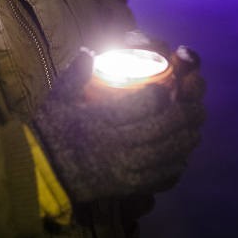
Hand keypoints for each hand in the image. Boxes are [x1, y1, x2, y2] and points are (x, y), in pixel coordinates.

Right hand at [32, 52, 205, 203]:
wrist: (41, 171)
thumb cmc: (50, 131)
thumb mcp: (58, 98)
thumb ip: (76, 75)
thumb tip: (89, 51)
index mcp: (102, 118)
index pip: (142, 104)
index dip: (161, 95)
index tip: (167, 88)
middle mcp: (117, 143)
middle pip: (161, 129)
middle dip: (183, 116)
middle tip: (196, 107)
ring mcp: (123, 167)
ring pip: (164, 154)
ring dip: (184, 142)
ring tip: (195, 131)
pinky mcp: (124, 186)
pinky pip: (156, 178)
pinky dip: (172, 169)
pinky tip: (179, 160)